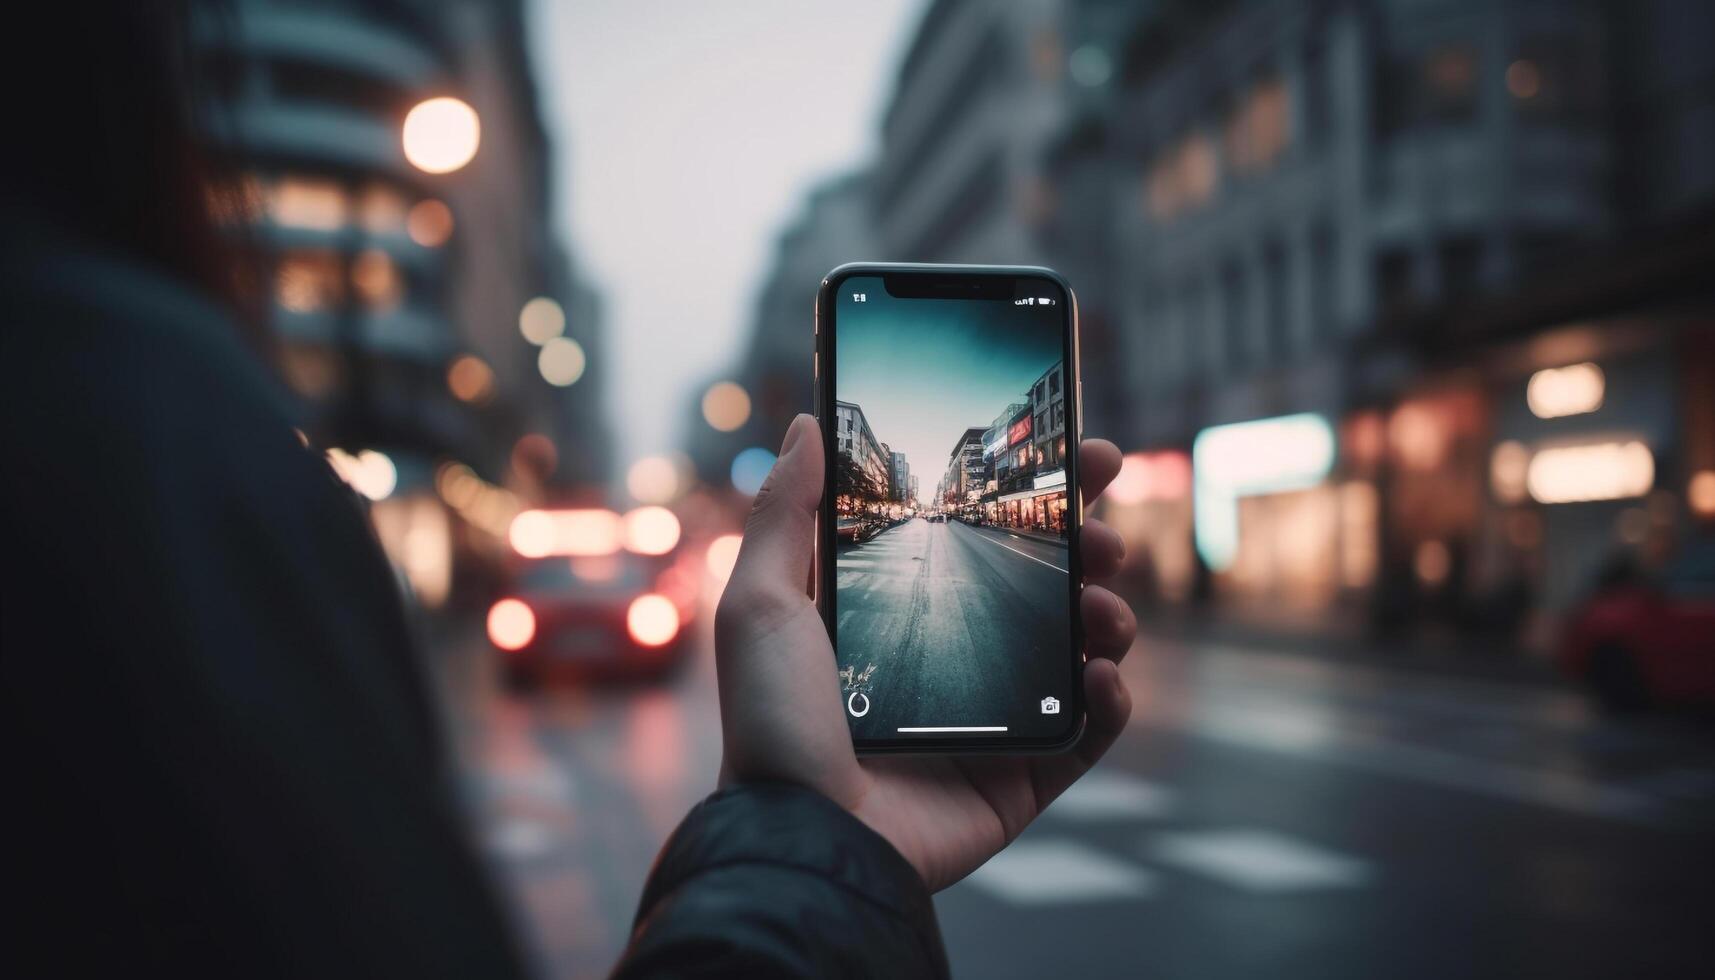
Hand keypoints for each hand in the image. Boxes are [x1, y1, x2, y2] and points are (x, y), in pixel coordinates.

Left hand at [714, 414, 1136, 890]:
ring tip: (1101, 606)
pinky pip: (1088, 738)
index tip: (1081, 455)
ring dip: (1107, 616)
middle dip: (1090, 547)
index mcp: (901, 614)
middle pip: (1045, 588)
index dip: (1036, 498)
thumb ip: (786, 511)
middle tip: (1105, 531)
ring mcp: (992, 722)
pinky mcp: (1019, 781)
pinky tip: (1103, 677)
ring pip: (1079, 655)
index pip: (981, 539)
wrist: (799, 835)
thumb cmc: (772, 722)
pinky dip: (1112, 703)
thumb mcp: (763, 602)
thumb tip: (806, 423)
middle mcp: (954, 661)